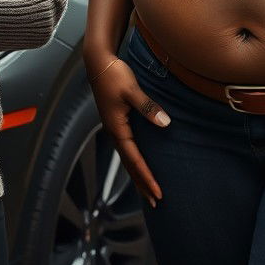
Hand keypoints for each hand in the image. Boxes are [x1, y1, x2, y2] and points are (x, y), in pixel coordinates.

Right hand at [87, 54, 169, 207]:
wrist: (98, 62)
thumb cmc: (114, 74)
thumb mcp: (132, 90)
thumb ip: (148, 107)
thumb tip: (165, 123)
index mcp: (117, 128)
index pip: (134, 159)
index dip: (146, 177)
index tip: (158, 192)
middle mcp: (114, 131)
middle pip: (129, 164)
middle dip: (141, 183)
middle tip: (155, 202)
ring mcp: (114, 127)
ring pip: (126, 158)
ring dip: (137, 175)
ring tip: (147, 190)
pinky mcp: (116, 121)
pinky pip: (126, 148)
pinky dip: (133, 161)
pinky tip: (139, 163)